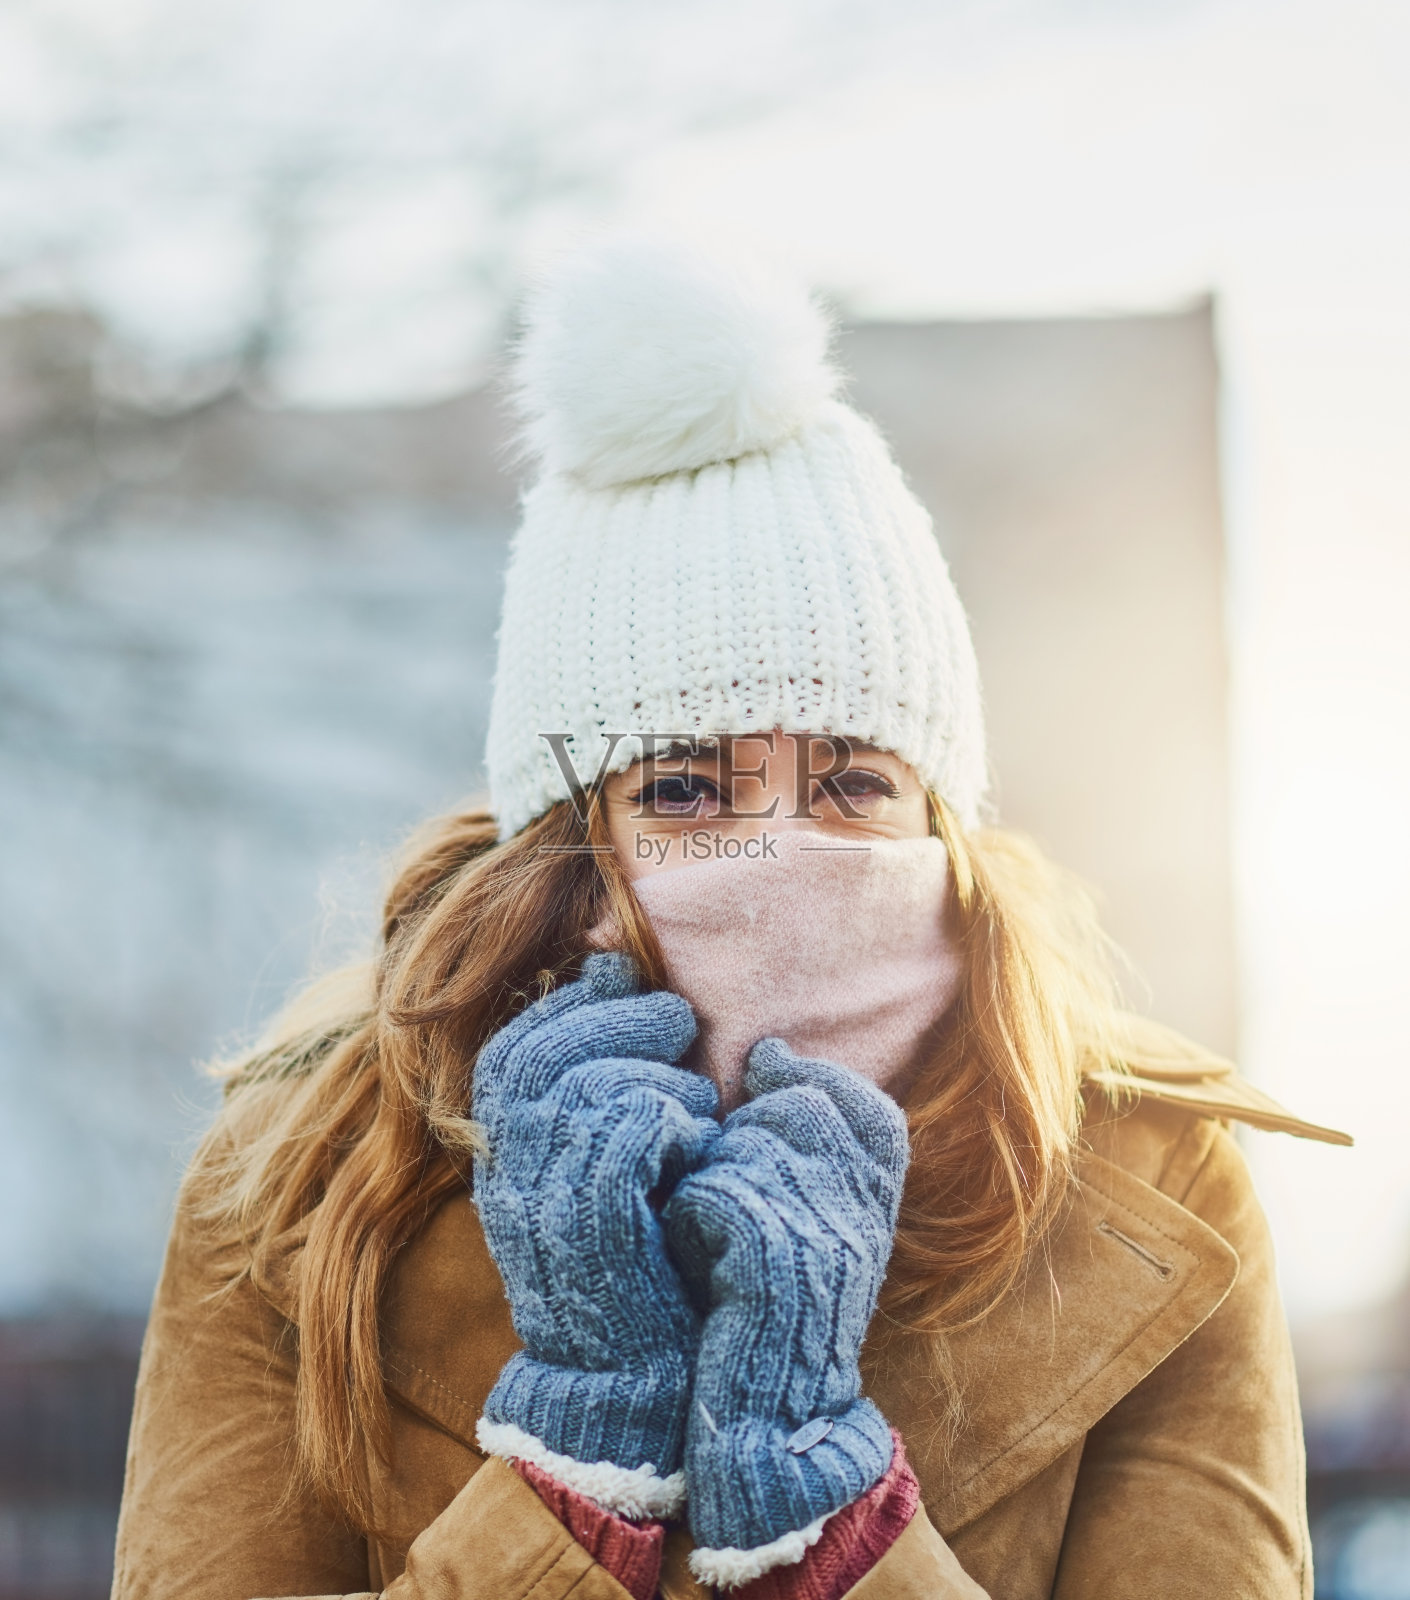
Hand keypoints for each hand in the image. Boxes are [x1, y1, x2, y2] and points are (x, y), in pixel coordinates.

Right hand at [471, 951, 719, 1510]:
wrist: (635, 1378)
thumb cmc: (639, 1255)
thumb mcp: (600, 1162)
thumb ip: (593, 1082)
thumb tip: (611, 968)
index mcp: (504, 1148)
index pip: (520, 1041)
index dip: (580, 1002)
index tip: (632, 988)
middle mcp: (507, 1166)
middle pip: (547, 1047)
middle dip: (621, 1017)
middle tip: (681, 1022)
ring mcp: (540, 1191)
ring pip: (591, 1079)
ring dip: (658, 1074)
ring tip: (697, 1106)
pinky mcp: (589, 1217)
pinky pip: (630, 1120)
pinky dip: (673, 1119)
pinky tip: (693, 1148)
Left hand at [663, 1037, 908, 1570]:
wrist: (770, 1409)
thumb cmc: (774, 1295)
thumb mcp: (814, 1206)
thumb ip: (807, 1127)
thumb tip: (768, 1049)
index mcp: (887, 1191)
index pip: (857, 1099)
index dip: (803, 1089)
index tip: (767, 1099)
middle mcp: (868, 1201)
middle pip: (789, 1109)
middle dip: (745, 1144)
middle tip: (738, 1210)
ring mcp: (826, 1223)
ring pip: (739, 1146)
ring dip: (711, 1182)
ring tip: (719, 1242)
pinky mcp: (772, 1252)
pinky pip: (709, 1188)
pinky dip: (690, 1218)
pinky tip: (702, 1262)